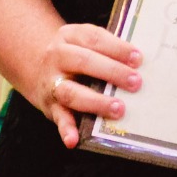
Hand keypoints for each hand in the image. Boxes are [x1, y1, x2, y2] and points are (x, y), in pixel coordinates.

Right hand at [37, 23, 142, 147]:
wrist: (36, 67)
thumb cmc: (75, 54)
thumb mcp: (84, 42)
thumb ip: (108, 48)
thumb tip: (140, 61)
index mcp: (70, 36)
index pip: (94, 39)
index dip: (117, 48)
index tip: (138, 59)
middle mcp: (57, 57)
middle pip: (84, 62)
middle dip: (112, 72)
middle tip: (136, 83)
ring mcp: (51, 82)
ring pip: (71, 91)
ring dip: (96, 101)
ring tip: (118, 109)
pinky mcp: (49, 106)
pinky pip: (58, 117)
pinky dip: (65, 130)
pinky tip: (74, 140)